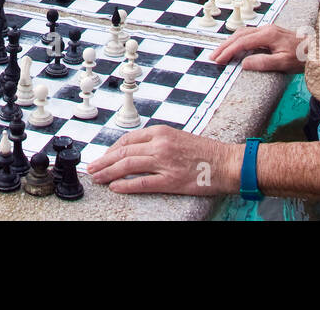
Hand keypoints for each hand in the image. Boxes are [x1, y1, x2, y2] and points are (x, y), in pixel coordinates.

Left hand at [87, 126, 239, 195]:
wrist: (228, 162)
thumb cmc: (206, 152)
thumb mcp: (178, 138)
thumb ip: (158, 142)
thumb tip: (136, 151)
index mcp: (161, 132)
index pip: (127, 139)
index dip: (111, 149)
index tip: (102, 156)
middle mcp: (160, 145)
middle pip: (123, 152)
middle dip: (104, 161)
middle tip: (91, 168)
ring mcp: (165, 162)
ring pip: (128, 166)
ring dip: (108, 172)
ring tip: (97, 177)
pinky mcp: (171, 180)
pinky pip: (142, 183)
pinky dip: (125, 185)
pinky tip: (115, 187)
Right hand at [210, 24, 306, 72]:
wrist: (317, 49)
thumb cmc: (302, 57)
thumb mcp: (284, 63)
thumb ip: (263, 62)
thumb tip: (244, 63)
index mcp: (268, 35)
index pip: (242, 42)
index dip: (228, 51)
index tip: (219, 60)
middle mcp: (266, 29)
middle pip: (239, 35)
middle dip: (225, 46)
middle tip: (213, 57)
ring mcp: (268, 29)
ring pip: (243, 33)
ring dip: (230, 42)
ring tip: (220, 53)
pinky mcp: (270, 32)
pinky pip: (249, 34)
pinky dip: (238, 40)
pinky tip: (235, 47)